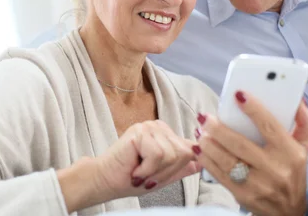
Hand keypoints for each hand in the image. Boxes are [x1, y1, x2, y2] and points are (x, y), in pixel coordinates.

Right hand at [58, 120, 201, 212]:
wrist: (105, 181)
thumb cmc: (130, 179)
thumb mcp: (163, 176)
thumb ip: (182, 167)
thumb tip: (202, 161)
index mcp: (166, 135)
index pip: (190, 149)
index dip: (179, 167)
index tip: (158, 175)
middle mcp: (160, 127)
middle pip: (184, 153)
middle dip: (166, 172)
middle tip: (146, 174)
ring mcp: (150, 127)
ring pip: (171, 155)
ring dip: (155, 171)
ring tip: (139, 171)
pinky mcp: (140, 131)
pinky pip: (158, 155)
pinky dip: (146, 169)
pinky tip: (134, 168)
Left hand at [195, 92, 307, 215]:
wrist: (288, 212)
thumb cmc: (292, 173)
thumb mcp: (303, 148)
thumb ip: (303, 122)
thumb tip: (298, 100)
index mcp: (290, 153)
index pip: (270, 127)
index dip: (253, 109)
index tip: (238, 95)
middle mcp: (275, 169)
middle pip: (240, 144)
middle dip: (218, 128)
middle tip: (204, 117)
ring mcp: (258, 184)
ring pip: (226, 160)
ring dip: (208, 144)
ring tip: (200, 131)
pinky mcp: (243, 195)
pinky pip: (220, 175)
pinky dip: (206, 160)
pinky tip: (200, 149)